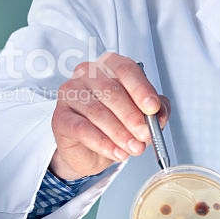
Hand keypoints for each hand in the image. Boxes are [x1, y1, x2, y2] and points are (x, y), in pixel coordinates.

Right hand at [49, 53, 169, 179]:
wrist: (91, 150)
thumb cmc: (116, 123)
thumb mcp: (143, 115)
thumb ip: (156, 110)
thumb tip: (159, 114)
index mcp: (110, 66)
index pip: (126, 69)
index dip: (141, 88)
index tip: (152, 107)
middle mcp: (87, 74)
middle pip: (112, 91)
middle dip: (132, 117)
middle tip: (145, 134)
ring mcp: (70, 94)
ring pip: (97, 112)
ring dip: (120, 133)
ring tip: (134, 148)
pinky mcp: (60, 117)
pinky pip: (82, 129)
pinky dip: (103, 143)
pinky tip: (117, 152)